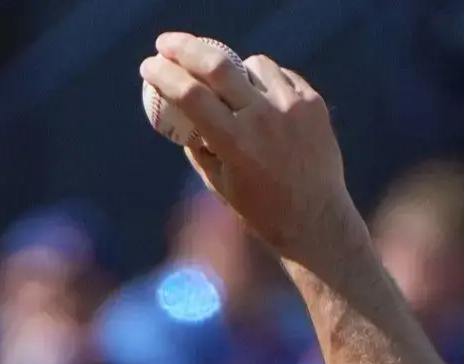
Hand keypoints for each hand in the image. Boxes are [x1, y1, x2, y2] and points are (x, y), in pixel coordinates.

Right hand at [138, 34, 359, 276]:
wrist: (316, 219)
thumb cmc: (258, 208)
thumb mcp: (217, 182)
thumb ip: (196, 144)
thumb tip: (178, 109)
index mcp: (235, 143)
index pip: (190, 94)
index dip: (164, 74)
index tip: (148, 66)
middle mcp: (263, 119)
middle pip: (217, 64)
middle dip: (184, 47)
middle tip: (166, 44)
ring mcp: (292, 107)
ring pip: (252, 64)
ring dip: (233, 69)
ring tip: (229, 88)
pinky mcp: (313, 102)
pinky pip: (279, 75)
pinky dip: (263, 82)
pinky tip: (260, 101)